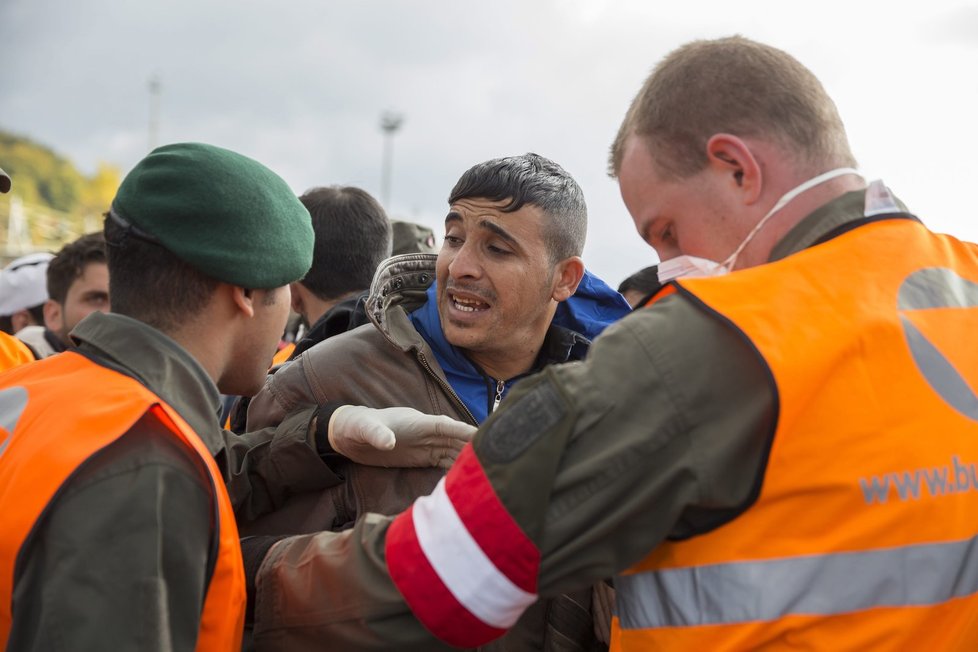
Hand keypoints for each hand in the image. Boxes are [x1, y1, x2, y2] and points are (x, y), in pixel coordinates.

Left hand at [327, 405, 475, 468]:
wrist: (351, 436)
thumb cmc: (358, 426)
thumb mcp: (364, 429)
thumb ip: (377, 434)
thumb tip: (389, 442)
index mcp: (418, 422)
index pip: (446, 426)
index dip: (464, 431)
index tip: (482, 436)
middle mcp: (427, 433)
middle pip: (457, 439)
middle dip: (474, 446)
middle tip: (495, 457)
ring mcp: (427, 445)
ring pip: (455, 451)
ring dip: (468, 459)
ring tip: (486, 473)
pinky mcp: (424, 458)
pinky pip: (446, 463)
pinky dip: (457, 469)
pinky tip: (467, 479)